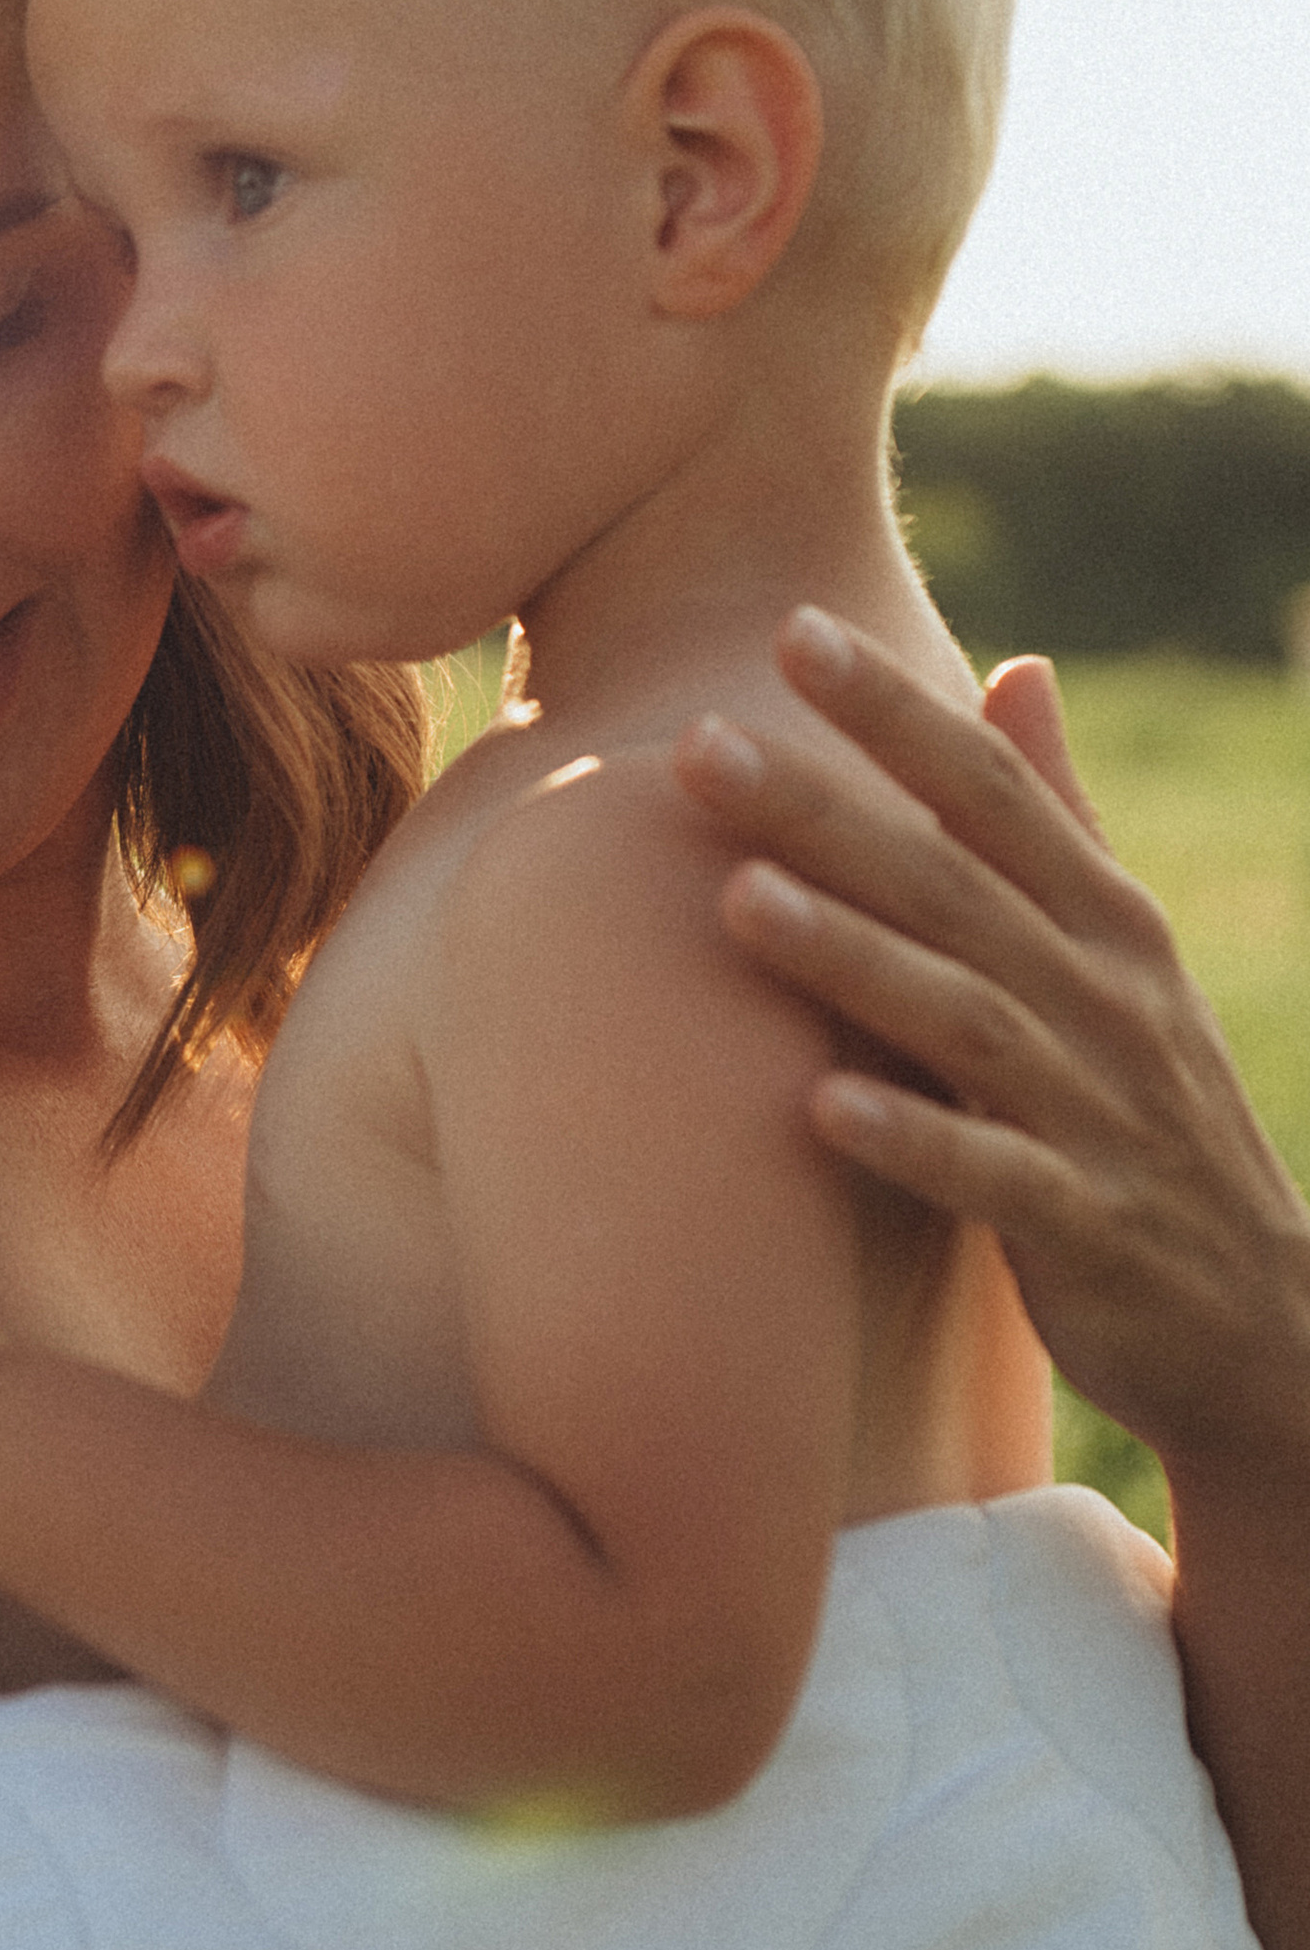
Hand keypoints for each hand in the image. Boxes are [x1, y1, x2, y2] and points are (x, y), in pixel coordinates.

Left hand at [674, 608, 1309, 1488]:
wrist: (1266, 1319)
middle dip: (828, 812)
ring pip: (967, 1020)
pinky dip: (914, 1141)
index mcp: (1108, 921)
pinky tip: (819, 1107)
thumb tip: (1019, 667)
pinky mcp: (1088, 1231)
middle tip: (697, 746)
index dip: (896, 712)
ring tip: (736, 899)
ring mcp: (1101, 1115)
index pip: (993, 790)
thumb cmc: (1154, 1106)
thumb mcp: (1125, 949)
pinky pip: (994, 1180)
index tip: (792, 629)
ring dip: (853, 958)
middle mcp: (1107, 1000)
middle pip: (954, 886)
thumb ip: (1059, 814)